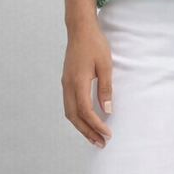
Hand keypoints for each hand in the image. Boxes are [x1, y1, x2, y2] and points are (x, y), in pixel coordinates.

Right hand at [61, 23, 113, 146]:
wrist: (79, 30)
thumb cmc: (94, 45)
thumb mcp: (105, 65)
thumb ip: (105, 88)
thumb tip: (108, 109)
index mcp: (78, 82)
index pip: (86, 111)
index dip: (96, 124)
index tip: (108, 133)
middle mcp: (68, 85)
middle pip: (74, 117)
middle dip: (87, 132)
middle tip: (101, 143)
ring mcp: (65, 84)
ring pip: (69, 113)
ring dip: (81, 127)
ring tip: (94, 137)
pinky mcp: (66, 82)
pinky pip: (69, 105)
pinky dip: (77, 117)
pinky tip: (87, 121)